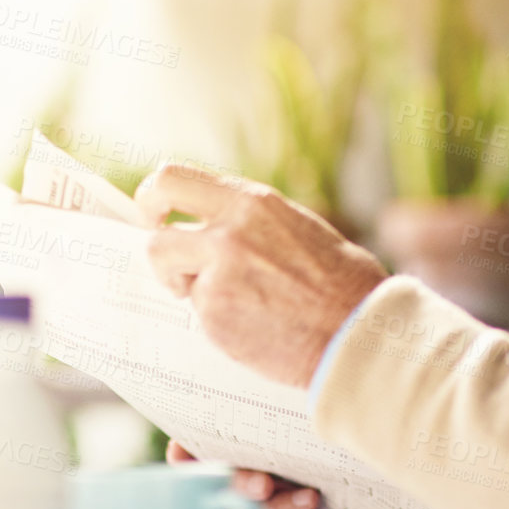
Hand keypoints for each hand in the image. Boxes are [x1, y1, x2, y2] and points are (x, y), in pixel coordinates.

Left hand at [138, 164, 385, 388]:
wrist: (357, 329)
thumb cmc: (341, 282)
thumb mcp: (297, 226)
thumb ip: (250, 221)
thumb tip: (212, 224)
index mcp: (252, 203)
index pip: (172, 179)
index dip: (153, 197)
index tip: (157, 213)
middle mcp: (230, 233)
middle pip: (154, 233)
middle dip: (152, 243)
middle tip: (166, 256)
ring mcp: (219, 275)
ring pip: (170, 273)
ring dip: (184, 283)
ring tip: (223, 295)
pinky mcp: (216, 314)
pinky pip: (198, 311)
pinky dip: (217, 317)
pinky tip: (251, 322)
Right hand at [168, 442, 400, 508]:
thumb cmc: (350, 497)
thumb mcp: (316, 466)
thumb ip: (287, 451)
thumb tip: (261, 423)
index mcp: (251, 469)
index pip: (204, 457)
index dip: (187, 453)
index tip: (181, 450)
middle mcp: (239, 500)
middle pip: (218, 484)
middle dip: (240, 480)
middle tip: (265, 484)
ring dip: (277, 505)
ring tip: (310, 502)